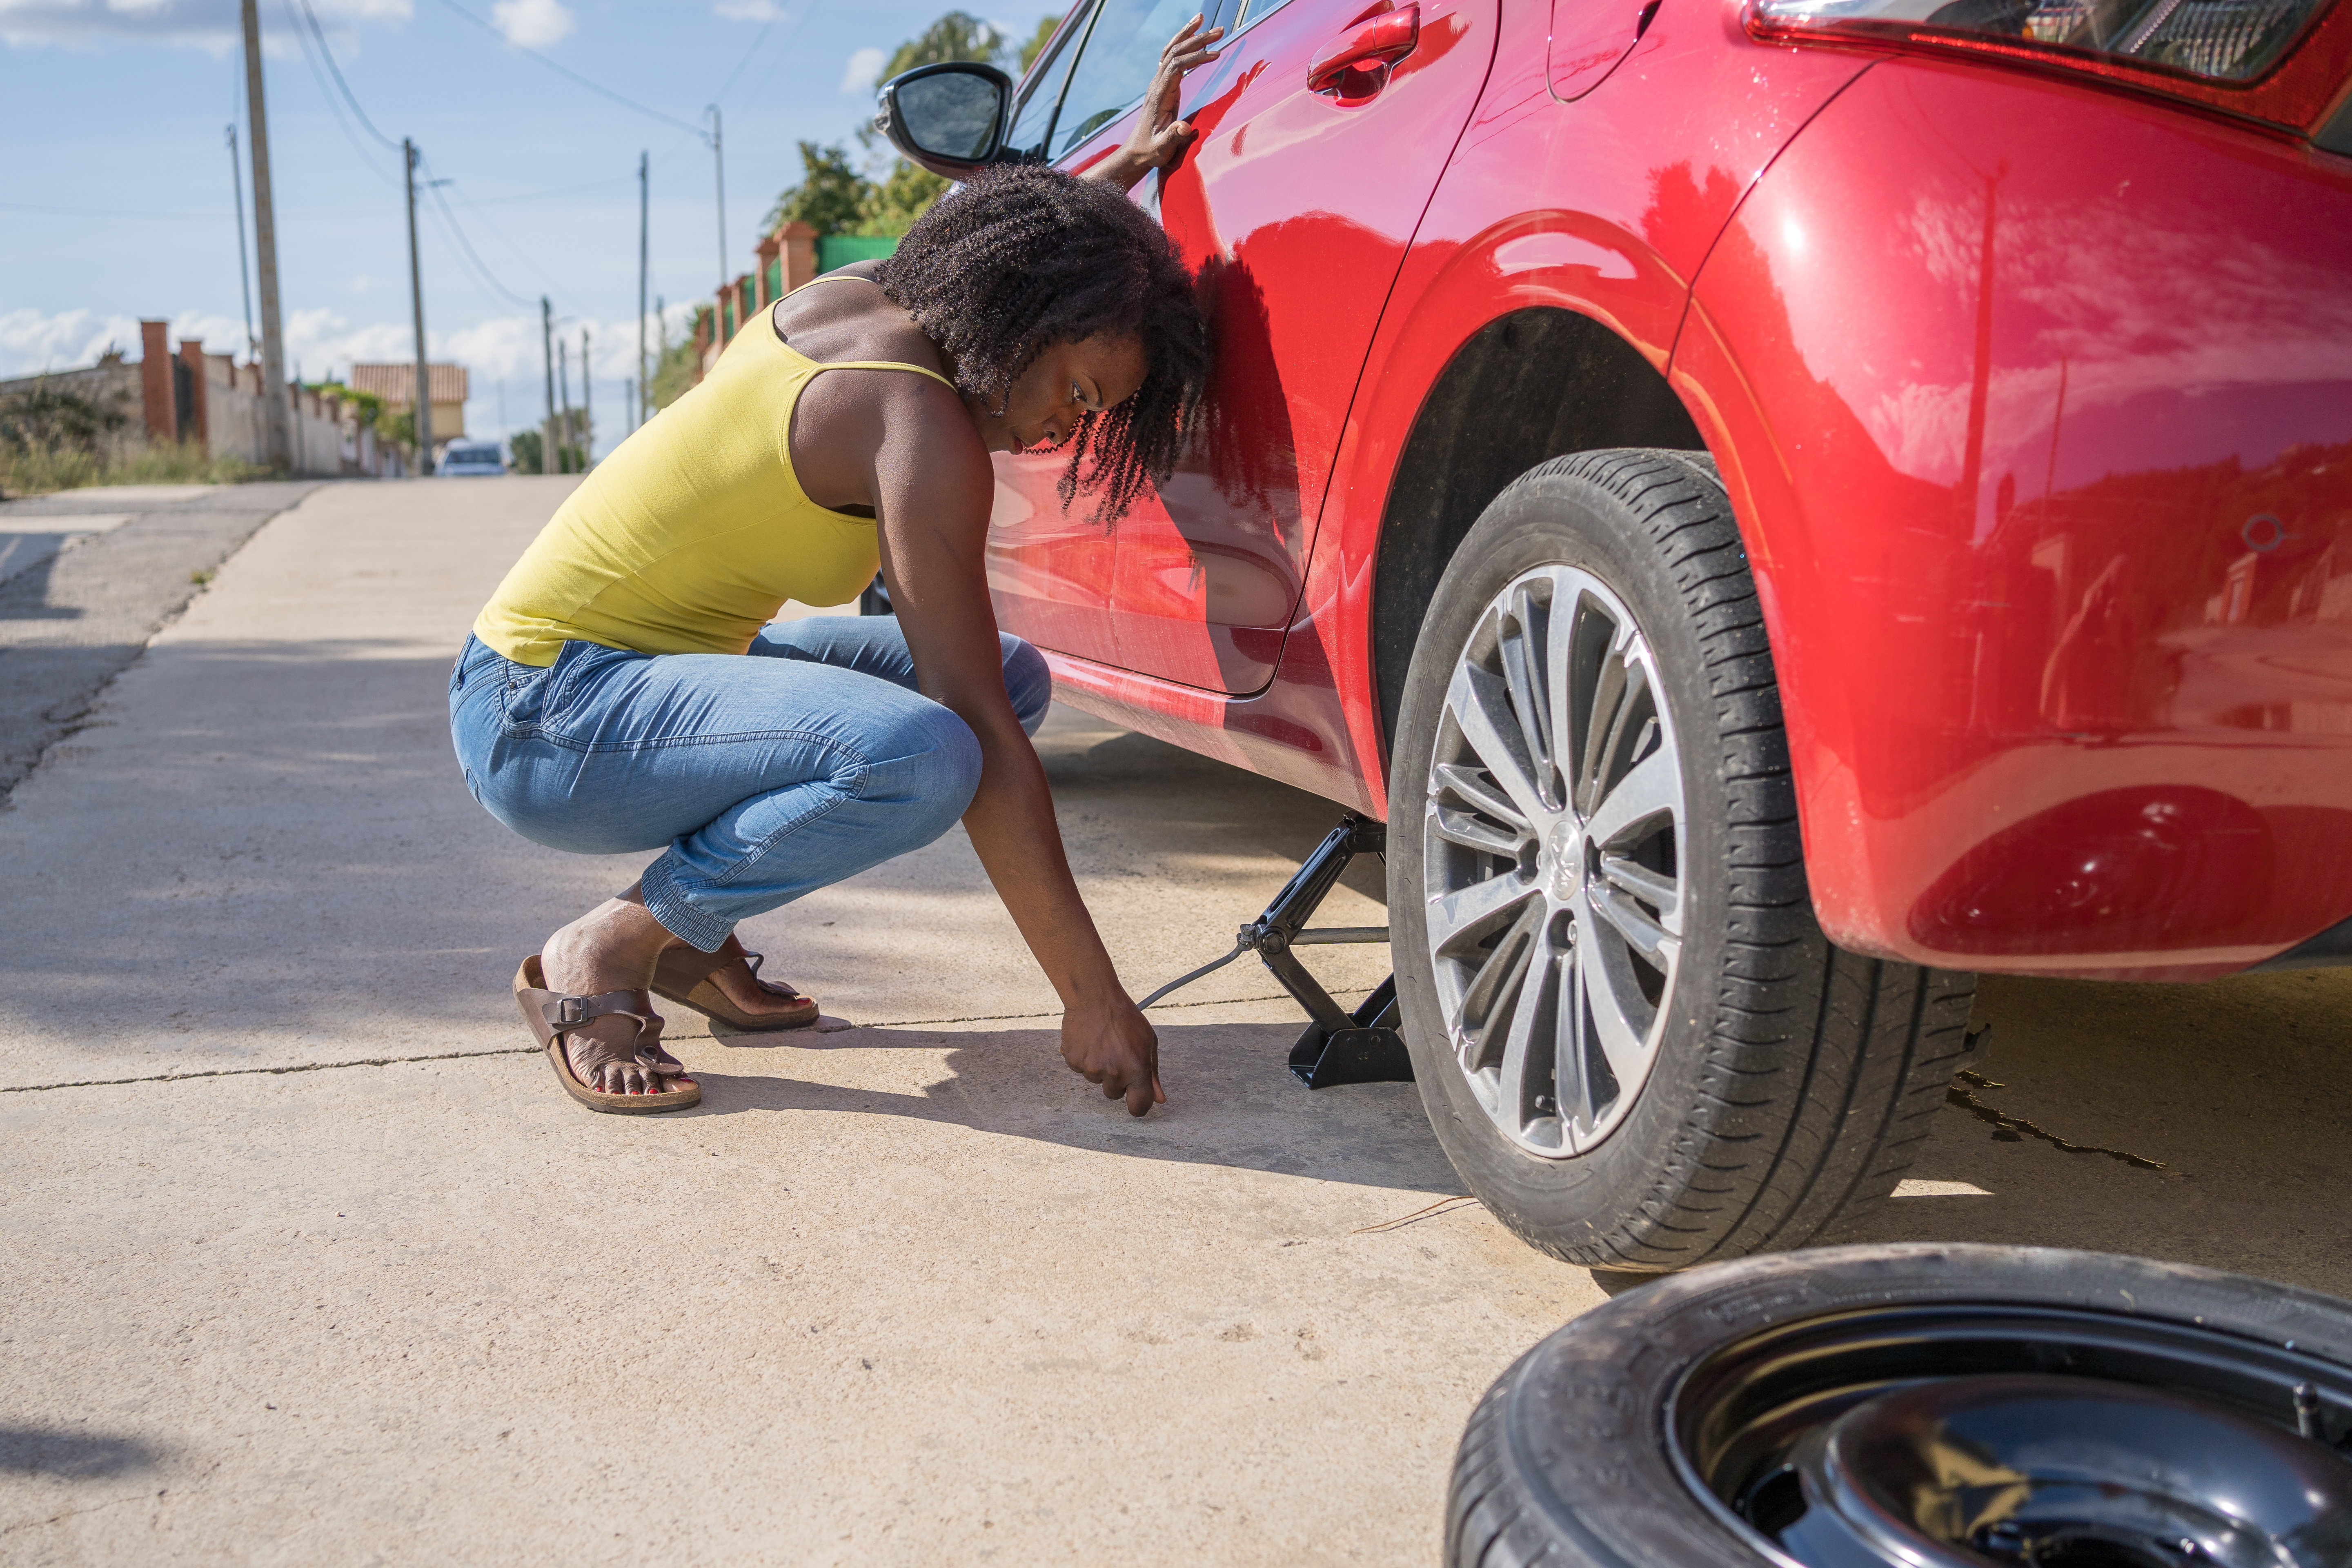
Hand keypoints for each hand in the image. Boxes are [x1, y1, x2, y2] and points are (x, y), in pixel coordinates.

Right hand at [1061, 997, 1164, 1116]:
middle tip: (1117, 1054)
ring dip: (1099, 1067)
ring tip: (1102, 1043)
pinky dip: (1084, 1058)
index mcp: (1137, 1069)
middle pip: (1114, 1094)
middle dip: (1116, 1080)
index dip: (1138, 1105)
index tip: (1136, 1099)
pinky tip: (1089, 1041)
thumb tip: (1159, 1099)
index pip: (1138, 1107)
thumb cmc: (1125, 1017)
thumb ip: (1153, 1074)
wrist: (1095, 997)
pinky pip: (1080, 1069)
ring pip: (1096, 1080)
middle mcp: (1114, 1073)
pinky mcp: (1074, 1061)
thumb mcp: (1148, 1042)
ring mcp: (1091, 1068)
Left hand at [1092, 14, 1225, 188]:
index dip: (1195, 57)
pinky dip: (1182, 44)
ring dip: (1188, 35)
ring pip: (1171, 50)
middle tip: (1220, 31)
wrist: (1136, 151)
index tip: (1215, 54)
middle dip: (1196, 39)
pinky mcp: (1162, 84)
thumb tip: (1184, 128)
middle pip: (1175, 52)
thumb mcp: (1162, 148)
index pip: (1176, 66)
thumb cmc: (1150, 151)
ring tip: (1203, 19)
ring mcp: (1158, 82)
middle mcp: (1157, 84)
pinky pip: (1171, 58)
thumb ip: (1173, 137)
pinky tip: (1193, 36)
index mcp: (1159, 95)